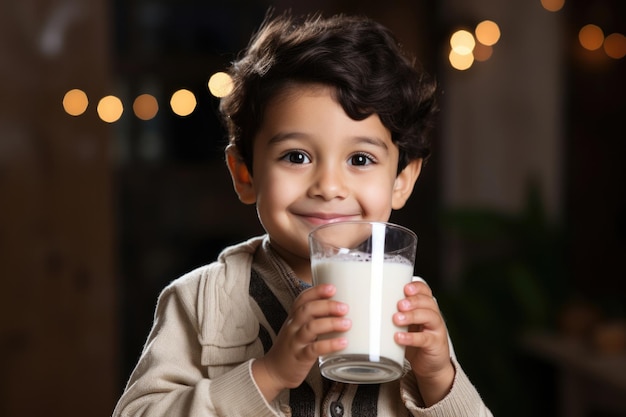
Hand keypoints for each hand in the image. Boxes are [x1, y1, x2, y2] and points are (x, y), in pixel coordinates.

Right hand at [252, 284, 350, 400]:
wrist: (273, 371)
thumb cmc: (292, 347)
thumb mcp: (298, 329)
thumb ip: (314, 318)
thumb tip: (342, 310)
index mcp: (293, 318)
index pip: (302, 299)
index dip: (316, 291)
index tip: (332, 287)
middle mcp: (293, 327)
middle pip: (307, 310)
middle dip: (327, 306)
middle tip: (344, 307)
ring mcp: (295, 342)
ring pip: (310, 328)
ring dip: (330, 323)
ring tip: (347, 323)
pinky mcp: (300, 358)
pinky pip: (314, 349)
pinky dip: (329, 345)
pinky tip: (342, 343)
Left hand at [393, 280, 454, 405]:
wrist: (429, 364)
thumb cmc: (412, 339)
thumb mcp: (402, 324)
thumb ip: (390, 314)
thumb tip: (360, 305)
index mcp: (424, 306)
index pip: (425, 290)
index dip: (417, 287)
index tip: (405, 288)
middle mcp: (433, 315)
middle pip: (427, 301)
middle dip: (413, 301)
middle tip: (399, 304)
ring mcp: (436, 329)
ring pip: (429, 317)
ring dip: (412, 316)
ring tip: (396, 319)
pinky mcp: (435, 345)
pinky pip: (425, 339)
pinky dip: (412, 338)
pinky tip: (399, 337)